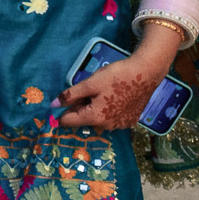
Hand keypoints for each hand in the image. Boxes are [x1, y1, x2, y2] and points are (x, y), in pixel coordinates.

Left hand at [58, 37, 176, 128]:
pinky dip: (107, 109)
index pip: (70, 122)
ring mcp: (121, 125)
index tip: (61, 102)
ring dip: (94, 108)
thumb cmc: (116, 77)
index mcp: (96, 118)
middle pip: (84, 119)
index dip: (61, 112)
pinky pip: (111, 118)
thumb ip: (70, 95)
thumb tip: (53, 105)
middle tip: (88, 90)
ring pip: (98, 118)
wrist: (146, 73)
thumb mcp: (89, 83)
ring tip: (102, 91)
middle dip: (80, 106)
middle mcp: (108, 126)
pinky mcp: (130, 120)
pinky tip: (113, 96)